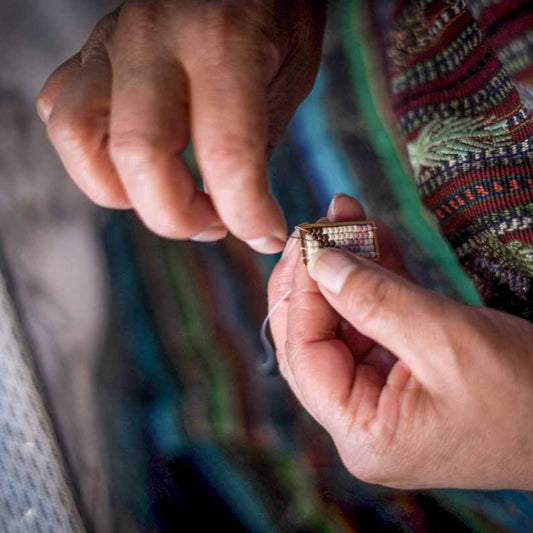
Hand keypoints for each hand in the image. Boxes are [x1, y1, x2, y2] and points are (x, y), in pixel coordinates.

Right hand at [37, 1, 324, 251]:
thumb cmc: (274, 13)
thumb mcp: (290, 77)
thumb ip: (258, 147)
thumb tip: (243, 217)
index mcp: (222, 42)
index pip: (224, 154)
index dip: (247, 215)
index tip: (266, 236)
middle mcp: (155, 39)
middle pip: (138, 155)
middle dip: (179, 216)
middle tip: (215, 223)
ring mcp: (111, 43)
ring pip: (79, 138)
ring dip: (125, 194)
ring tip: (172, 199)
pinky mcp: (88, 52)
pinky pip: (63, 115)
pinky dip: (92, 160)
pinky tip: (136, 165)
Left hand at [268, 193, 532, 489]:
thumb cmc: (528, 398)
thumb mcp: (446, 341)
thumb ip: (374, 299)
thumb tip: (319, 261)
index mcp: (362, 432)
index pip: (304, 354)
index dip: (302, 293)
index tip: (308, 240)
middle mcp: (361, 419)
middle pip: (315, 338)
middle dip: (315, 277)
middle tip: (315, 227)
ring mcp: (381, 397)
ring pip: (345, 323)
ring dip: (346, 268)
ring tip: (344, 216)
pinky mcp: (403, 375)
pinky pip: (377, 321)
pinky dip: (375, 279)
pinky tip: (370, 237)